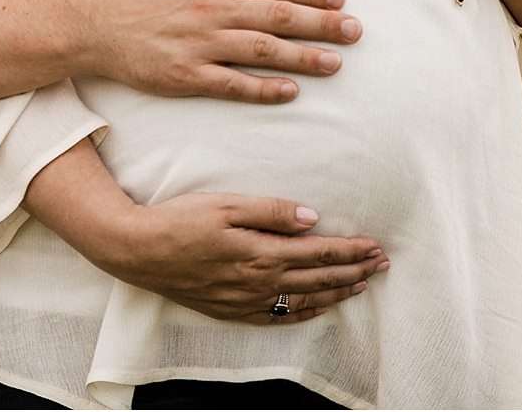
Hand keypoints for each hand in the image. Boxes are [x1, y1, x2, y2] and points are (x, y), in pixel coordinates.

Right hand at [81, 0, 361, 103]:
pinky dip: (263, 88)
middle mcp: (212, 9)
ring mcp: (200, 44)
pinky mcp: (186, 76)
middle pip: (277, 18)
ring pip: (262, 52)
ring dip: (303, 58)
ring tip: (336, 63)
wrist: (91, 17)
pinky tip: (290, 91)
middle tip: (355, 32)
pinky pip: (233, 85)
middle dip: (321, 25)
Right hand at [82, 192, 388, 323]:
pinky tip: (318, 307)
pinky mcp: (232, 310)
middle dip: (354, 271)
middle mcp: (259, 282)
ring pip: (304, 300)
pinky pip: (279, 317)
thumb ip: (270, 211)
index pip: (319, 252)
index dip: (351, 250)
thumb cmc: (180, 220)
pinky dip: (305, 313)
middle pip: (318, 278)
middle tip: (382, 265)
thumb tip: (312, 217)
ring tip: (362, 285)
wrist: (139, 252)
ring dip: (337, 292)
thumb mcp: (225, 204)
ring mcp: (246, 301)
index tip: (375, 245)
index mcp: (261, 253)